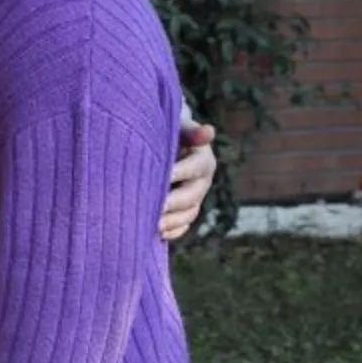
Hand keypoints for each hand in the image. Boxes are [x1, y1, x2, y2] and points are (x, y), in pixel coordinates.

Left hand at [159, 121, 217, 240]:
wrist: (163, 146)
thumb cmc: (168, 134)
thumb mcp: (177, 128)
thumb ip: (190, 130)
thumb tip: (209, 131)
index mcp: (202, 160)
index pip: (194, 168)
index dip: (178, 173)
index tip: (162, 176)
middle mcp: (202, 181)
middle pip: (192, 195)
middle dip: (173, 202)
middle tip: (154, 207)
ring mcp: (195, 198)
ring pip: (188, 214)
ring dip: (171, 221)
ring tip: (152, 224)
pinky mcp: (186, 211)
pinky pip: (183, 226)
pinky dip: (172, 231)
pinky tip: (156, 234)